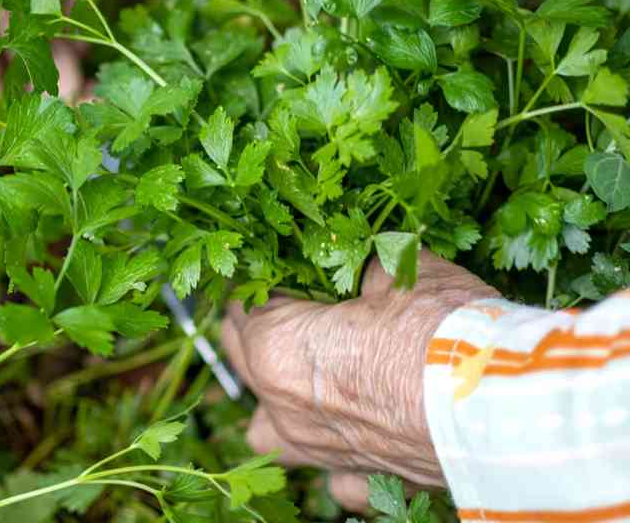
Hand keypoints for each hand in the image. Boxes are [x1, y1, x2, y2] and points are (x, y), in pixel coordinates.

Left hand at [221, 251, 497, 510]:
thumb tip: (367, 265)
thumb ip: (370, 268)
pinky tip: (363, 435)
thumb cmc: (440, 326)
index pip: (245, 311)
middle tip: (282, 312)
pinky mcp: (367, 481)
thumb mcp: (403, 271)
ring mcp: (322, 452)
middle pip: (244, 364)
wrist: (502, 404)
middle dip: (254, 335)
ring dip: (278, 408)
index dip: (261, 287)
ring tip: (306, 384)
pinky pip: (336, 476)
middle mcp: (285, 408)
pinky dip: (341, 458)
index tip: (279, 274)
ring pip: (269, 434)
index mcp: (277, 349)